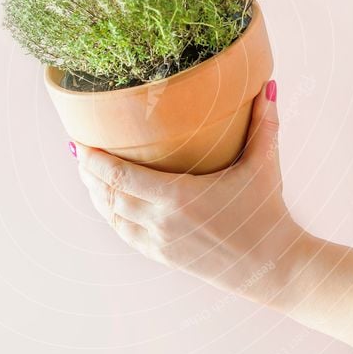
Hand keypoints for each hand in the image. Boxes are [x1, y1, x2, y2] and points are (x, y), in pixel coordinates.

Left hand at [73, 80, 310, 310]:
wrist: (274, 268)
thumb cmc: (268, 214)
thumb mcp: (264, 165)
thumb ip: (264, 124)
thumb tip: (268, 85)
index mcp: (177, 197)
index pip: (118, 175)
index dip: (92, 159)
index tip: (78, 142)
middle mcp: (160, 222)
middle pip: (108, 194)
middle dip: (88, 173)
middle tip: (79, 150)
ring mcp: (159, 243)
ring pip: (112, 217)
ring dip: (96, 195)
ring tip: (87, 174)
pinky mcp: (164, 257)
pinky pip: (125, 235)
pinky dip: (111, 217)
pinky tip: (108, 204)